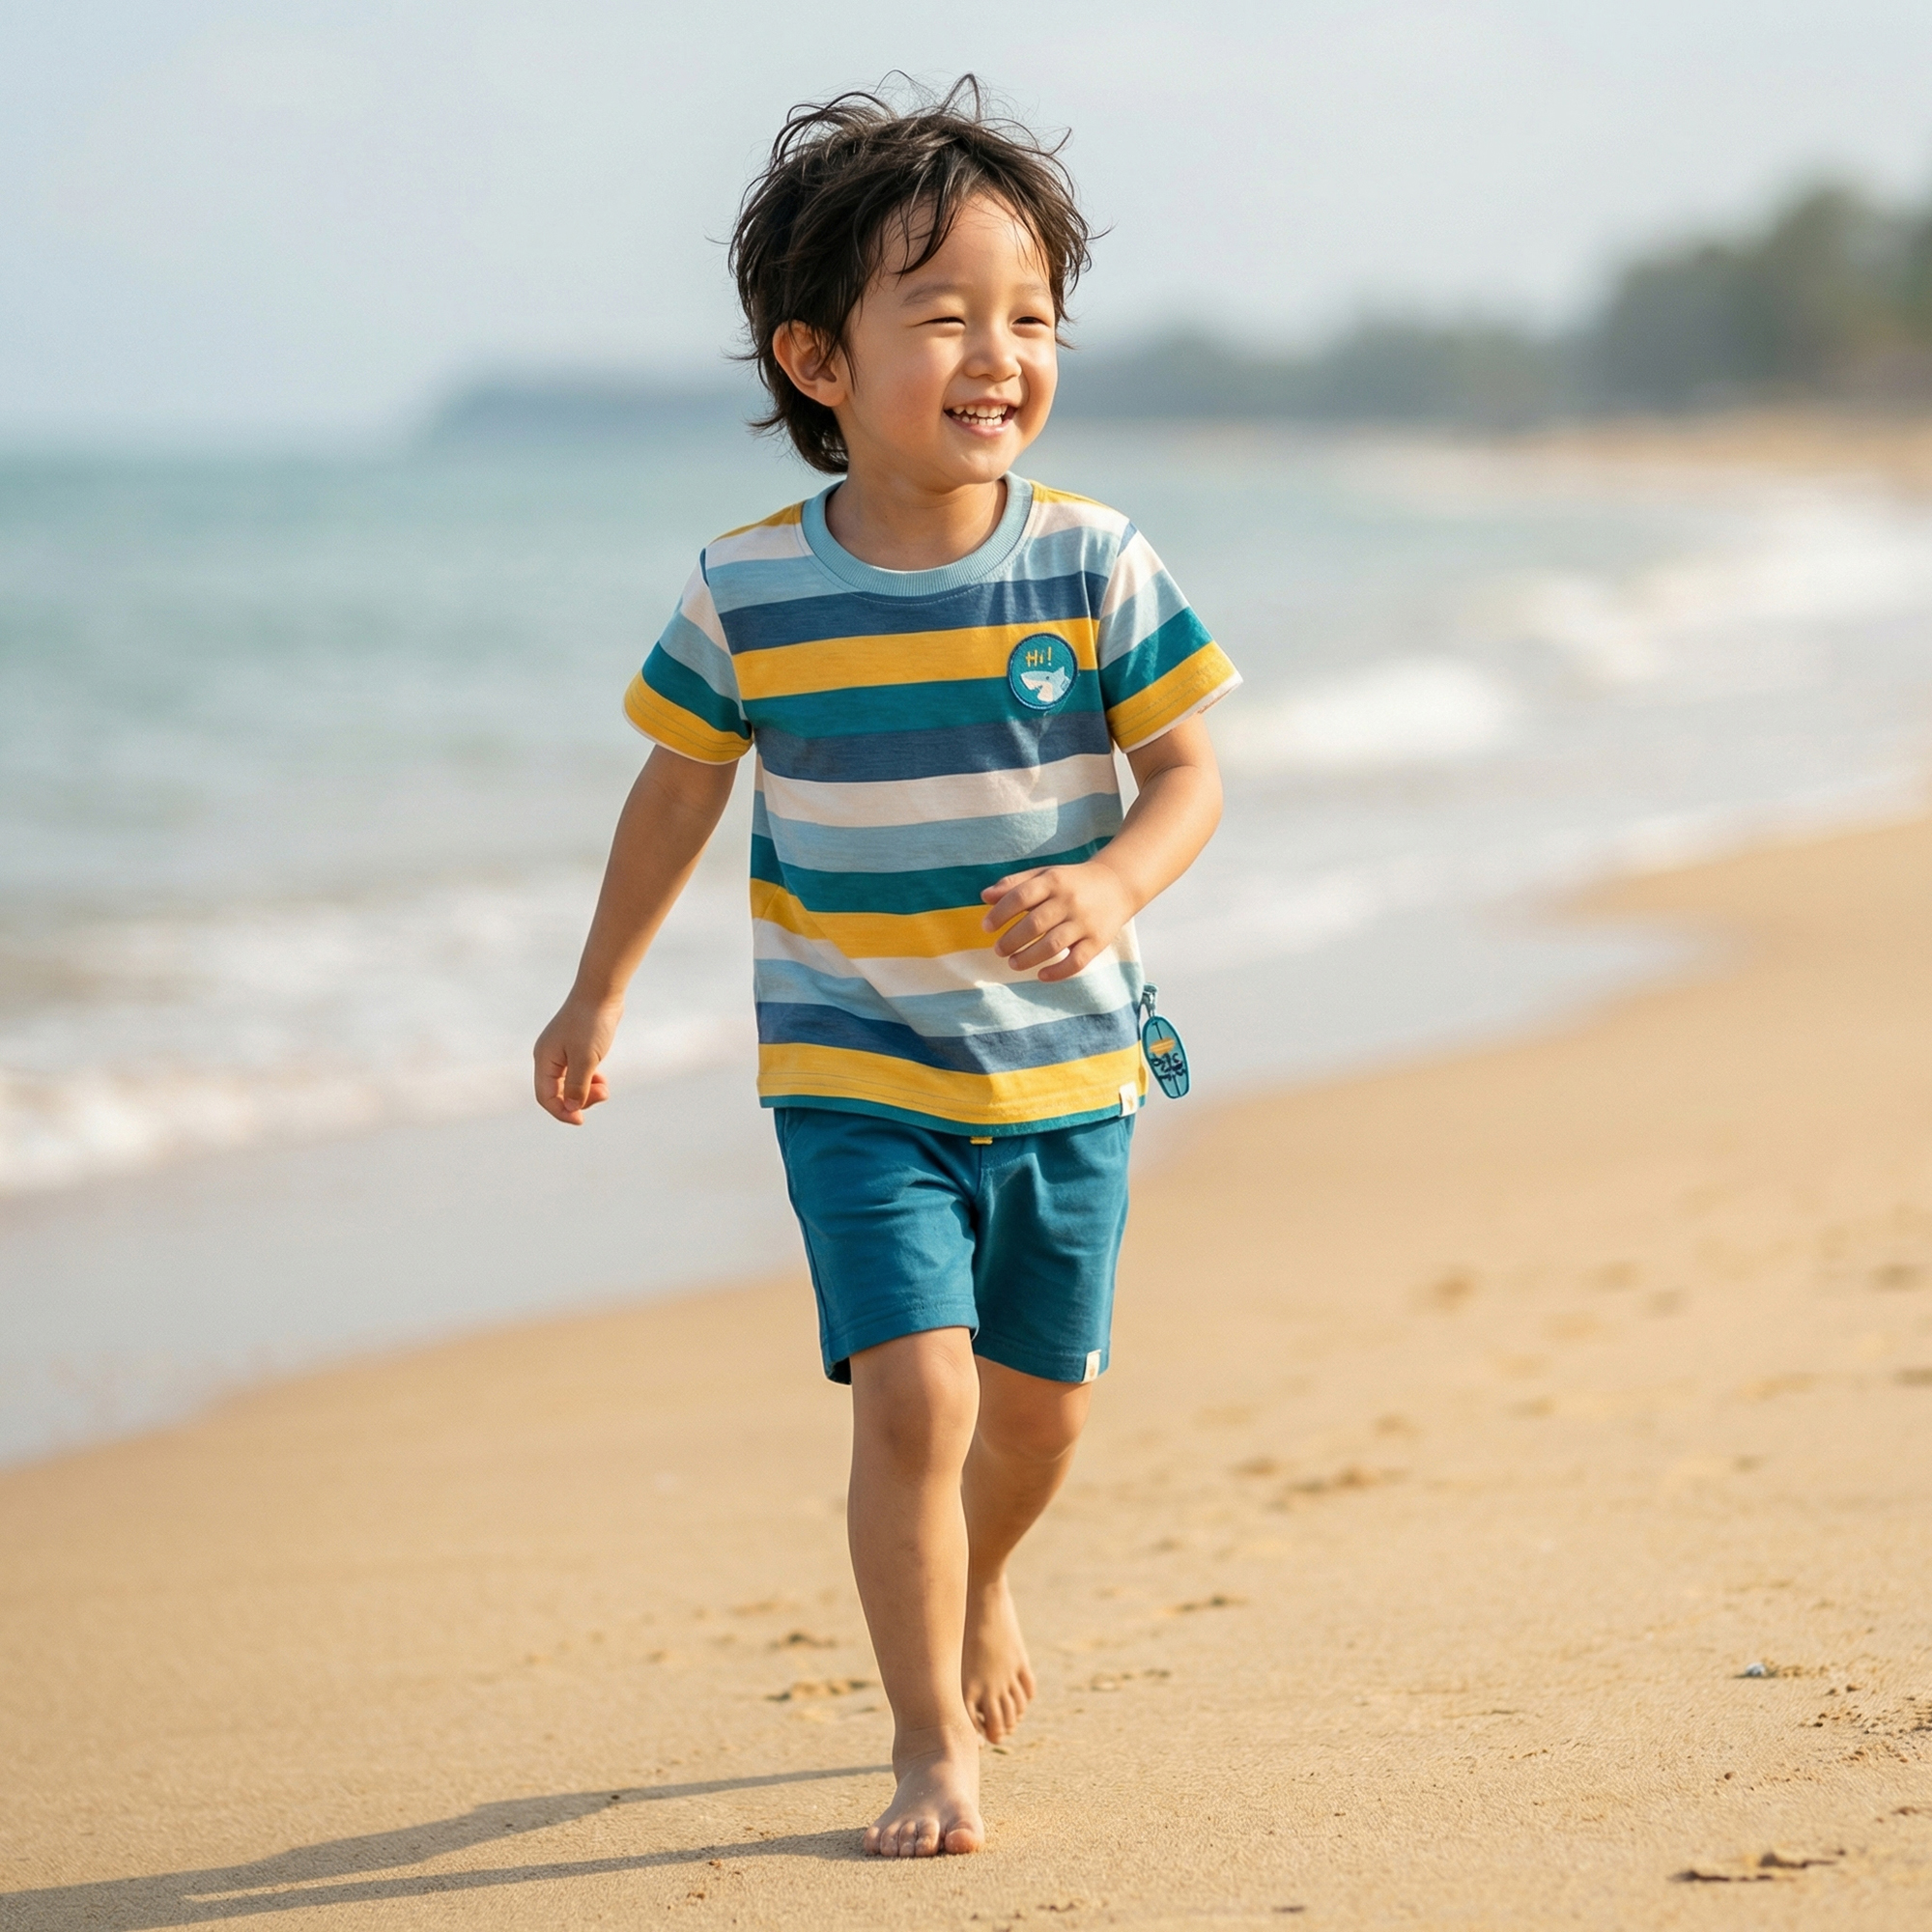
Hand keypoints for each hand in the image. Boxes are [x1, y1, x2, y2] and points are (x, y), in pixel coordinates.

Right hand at [533, 992, 621, 1123]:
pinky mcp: (575, 1048)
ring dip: (586, 1091)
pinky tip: (602, 1077)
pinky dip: (590, 1080)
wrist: (602, 993)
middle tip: (602, 1094)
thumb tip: (570, 1107)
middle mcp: (548, 1057)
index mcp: (544, 1060)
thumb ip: (577, 1085)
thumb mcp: (586, 1059)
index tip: (581, 1120)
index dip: (561, 1112)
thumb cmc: (591, 1023)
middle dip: (578, 1100)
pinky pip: (578, 1074)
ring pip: (569, 1084)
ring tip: (605, 1087)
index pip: (545, 1096)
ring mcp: (561, 1053)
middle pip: (557, 1093)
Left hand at [980, 860, 1136, 981]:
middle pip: (1035, 924)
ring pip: (1053, 945)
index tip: (986, 927)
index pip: (1020, 897)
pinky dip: (1058, 972)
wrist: (1118, 884)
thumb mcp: (1045, 875)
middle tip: (998, 950)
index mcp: (1053, 881)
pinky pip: (1077, 961)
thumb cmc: (1071, 882)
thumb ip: (1014, 884)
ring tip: (1012, 963)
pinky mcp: (1097, 941)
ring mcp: (1084, 922)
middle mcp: (1069, 901)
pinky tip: (1041, 975)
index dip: (1000, 913)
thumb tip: (984, 896)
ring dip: (1028, 957)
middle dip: (1011, 940)